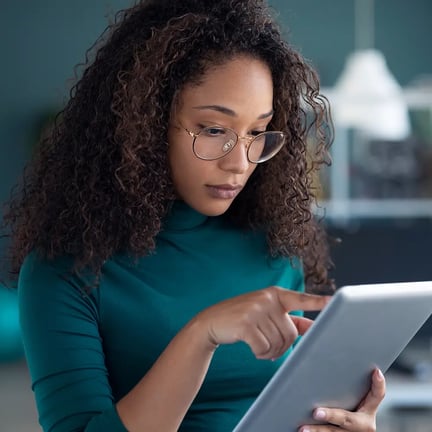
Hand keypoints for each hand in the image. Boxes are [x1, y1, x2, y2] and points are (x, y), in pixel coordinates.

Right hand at [195, 286, 329, 359]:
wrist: (212, 321)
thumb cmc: (243, 318)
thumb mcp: (265, 312)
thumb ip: (288, 318)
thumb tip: (311, 326)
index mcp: (275, 294)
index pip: (300, 299)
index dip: (318, 301)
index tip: (334, 300)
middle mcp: (267, 299)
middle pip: (290, 333)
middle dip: (282, 346)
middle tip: (269, 346)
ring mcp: (255, 309)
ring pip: (278, 343)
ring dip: (270, 352)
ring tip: (260, 346)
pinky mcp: (245, 323)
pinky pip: (263, 348)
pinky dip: (260, 354)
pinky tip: (253, 349)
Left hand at [299, 368, 385, 431]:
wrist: (352, 430)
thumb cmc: (350, 408)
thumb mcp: (355, 398)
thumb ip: (349, 385)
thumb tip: (331, 356)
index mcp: (369, 411)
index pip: (377, 396)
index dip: (378, 384)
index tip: (376, 371)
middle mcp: (364, 425)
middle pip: (347, 419)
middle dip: (331, 415)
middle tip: (316, 412)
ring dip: (318, 430)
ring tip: (303, 428)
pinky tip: (303, 430)